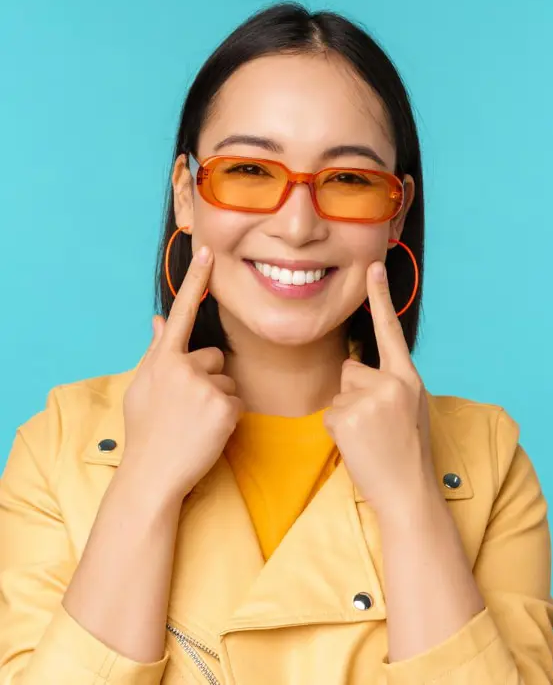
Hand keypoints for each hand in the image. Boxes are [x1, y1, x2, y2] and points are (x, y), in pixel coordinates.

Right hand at [121, 245, 240, 499]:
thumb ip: (156, 353)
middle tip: (184, 409)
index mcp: (160, 360)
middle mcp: (182, 367)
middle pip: (212, 358)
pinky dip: (227, 417)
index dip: (194, 281)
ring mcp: (205, 386)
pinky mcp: (225, 406)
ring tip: (193, 422)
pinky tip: (207, 431)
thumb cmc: (146, 431)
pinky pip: (236, 400)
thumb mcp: (143, 388)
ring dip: (217, 399)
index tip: (206, 250)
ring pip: (226, 380)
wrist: (152, 473)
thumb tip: (161, 320)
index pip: (181, 313)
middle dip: (205, 379)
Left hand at [323, 261, 434, 515]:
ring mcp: (372, 399)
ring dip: (347, 416)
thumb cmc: (407, 452)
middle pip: (352, 370)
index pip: (391, 331)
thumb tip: (355, 372)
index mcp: (410, 378)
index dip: (381, 297)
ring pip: (340, 392)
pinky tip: (359, 446)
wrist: (408, 491)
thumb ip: (389, 384)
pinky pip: (330, 413)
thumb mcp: (409, 409)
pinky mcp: (350, 416)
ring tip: (370, 439)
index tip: (373, 266)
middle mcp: (394, 382)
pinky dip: (339, 432)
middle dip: (355, 396)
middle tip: (377, 428)